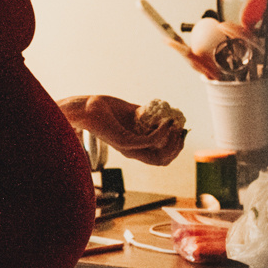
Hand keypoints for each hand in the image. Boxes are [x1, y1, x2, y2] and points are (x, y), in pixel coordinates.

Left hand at [60, 92, 186, 167]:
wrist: (86, 107)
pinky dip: (163, 132)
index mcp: (135, 147)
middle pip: (164, 160)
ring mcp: (129, 149)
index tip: (180, 131)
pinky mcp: (124, 142)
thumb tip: (162, 111)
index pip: (161, 158)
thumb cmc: (105, 109)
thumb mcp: (131, 113)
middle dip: (178, 147)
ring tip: (175, 125)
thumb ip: (145, 115)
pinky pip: (151, 141)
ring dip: (173, 141)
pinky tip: (167, 121)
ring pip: (160, 156)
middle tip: (181, 130)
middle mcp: (133, 152)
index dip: (175, 147)